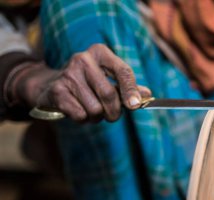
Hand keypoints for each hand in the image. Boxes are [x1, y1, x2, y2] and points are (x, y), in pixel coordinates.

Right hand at [15, 44, 150, 121]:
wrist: (52, 86)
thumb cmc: (89, 84)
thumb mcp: (109, 79)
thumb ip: (128, 87)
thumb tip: (147, 95)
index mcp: (101, 53)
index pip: (123, 71)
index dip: (131, 90)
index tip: (135, 106)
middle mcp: (83, 59)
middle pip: (109, 95)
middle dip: (114, 112)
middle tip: (112, 115)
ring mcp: (68, 74)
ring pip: (95, 109)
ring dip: (97, 117)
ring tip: (91, 109)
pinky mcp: (57, 91)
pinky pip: (80, 115)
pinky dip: (83, 119)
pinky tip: (78, 110)